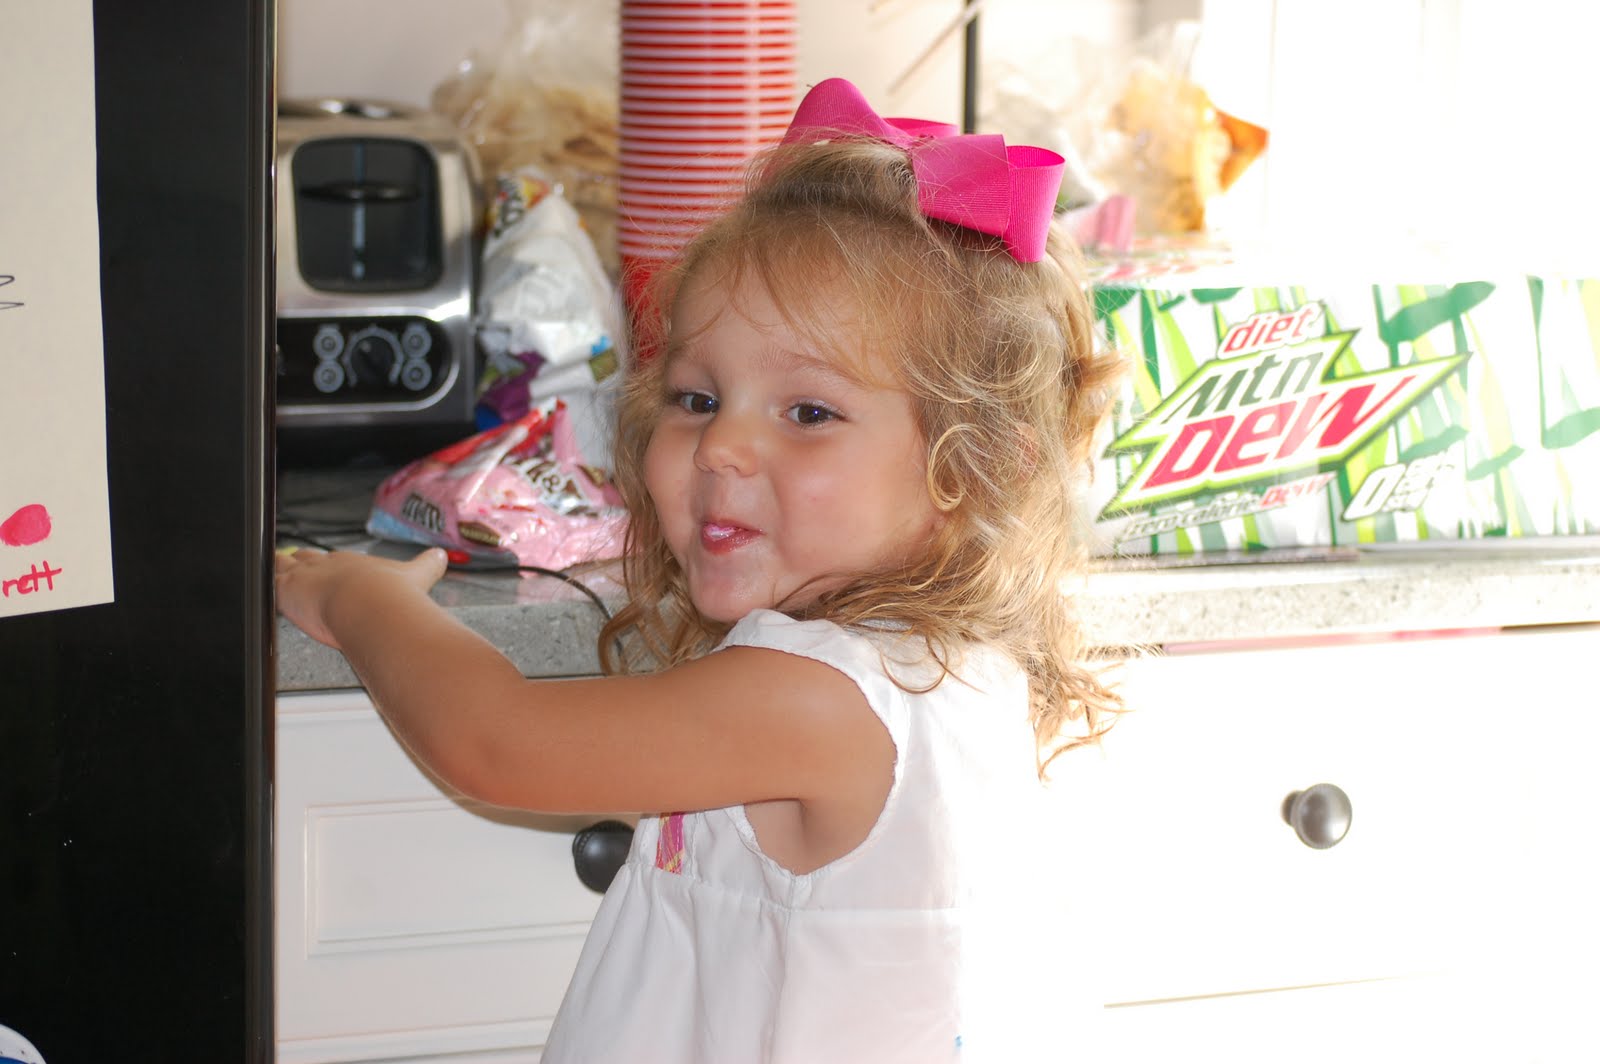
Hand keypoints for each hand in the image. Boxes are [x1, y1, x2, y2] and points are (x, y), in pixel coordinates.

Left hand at [274, 546, 448, 649]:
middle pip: (307, 558)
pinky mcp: (287, 590)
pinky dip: (266, 585)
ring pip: (284, 566)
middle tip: (296, 563)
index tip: (328, 567)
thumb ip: (428, 564)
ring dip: (279, 568)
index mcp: (353, 563)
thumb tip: (442, 555)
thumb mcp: (416, 575)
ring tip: (272, 567)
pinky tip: (261, 587)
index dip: (330, 565)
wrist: (370, 605)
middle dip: (301, 562)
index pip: (336, 561)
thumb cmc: (390, 595)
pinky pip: (270, 583)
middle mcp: (328, 565)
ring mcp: (306, 576)